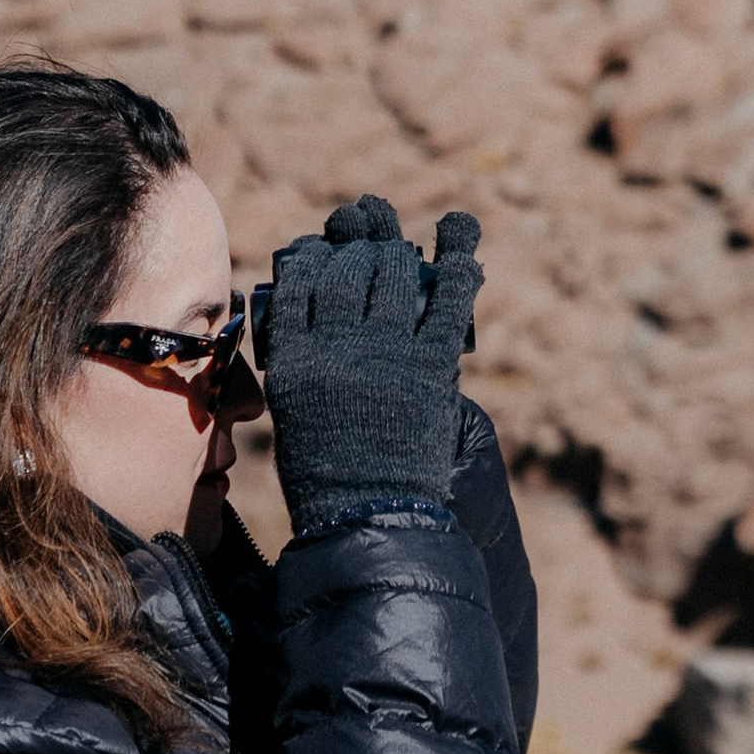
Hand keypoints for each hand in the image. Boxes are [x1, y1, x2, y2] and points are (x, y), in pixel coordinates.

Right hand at [260, 197, 482, 530]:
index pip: (300, 280)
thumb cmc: (325, 466)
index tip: (320, 248)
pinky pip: (448, 303)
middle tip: (369, 250)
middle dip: (359, 251)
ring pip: (394, 276)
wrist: (366, 512)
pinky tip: (461, 242)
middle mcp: (337, 345)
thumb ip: (299, 354)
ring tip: (401, 253)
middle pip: (348, 271)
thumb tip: (306, 305)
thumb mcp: (292, 404)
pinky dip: (459, 268)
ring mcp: (386, 352)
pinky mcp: (430, 366)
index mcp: (295, 355)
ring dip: (400, 254)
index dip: (313, 256)